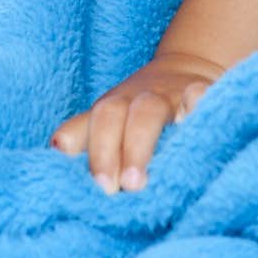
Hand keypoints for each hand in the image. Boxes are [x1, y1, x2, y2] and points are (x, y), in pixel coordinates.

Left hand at [49, 50, 224, 193]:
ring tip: (136, 183)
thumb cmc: (142, 109)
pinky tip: (193, 126)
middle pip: (110, 114)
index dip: (85, 150)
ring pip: (147, 110)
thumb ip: (83, 136)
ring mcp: (169, 94)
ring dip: (138, 144)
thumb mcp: (112, 122)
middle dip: (105, 151)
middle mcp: (136, 98)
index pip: (91, 123)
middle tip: (108, 190)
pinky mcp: (202, 91)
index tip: (92, 185)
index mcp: (113, 107)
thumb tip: (55, 150)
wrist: (188, 68)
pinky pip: (199, 95)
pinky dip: (196, 107)